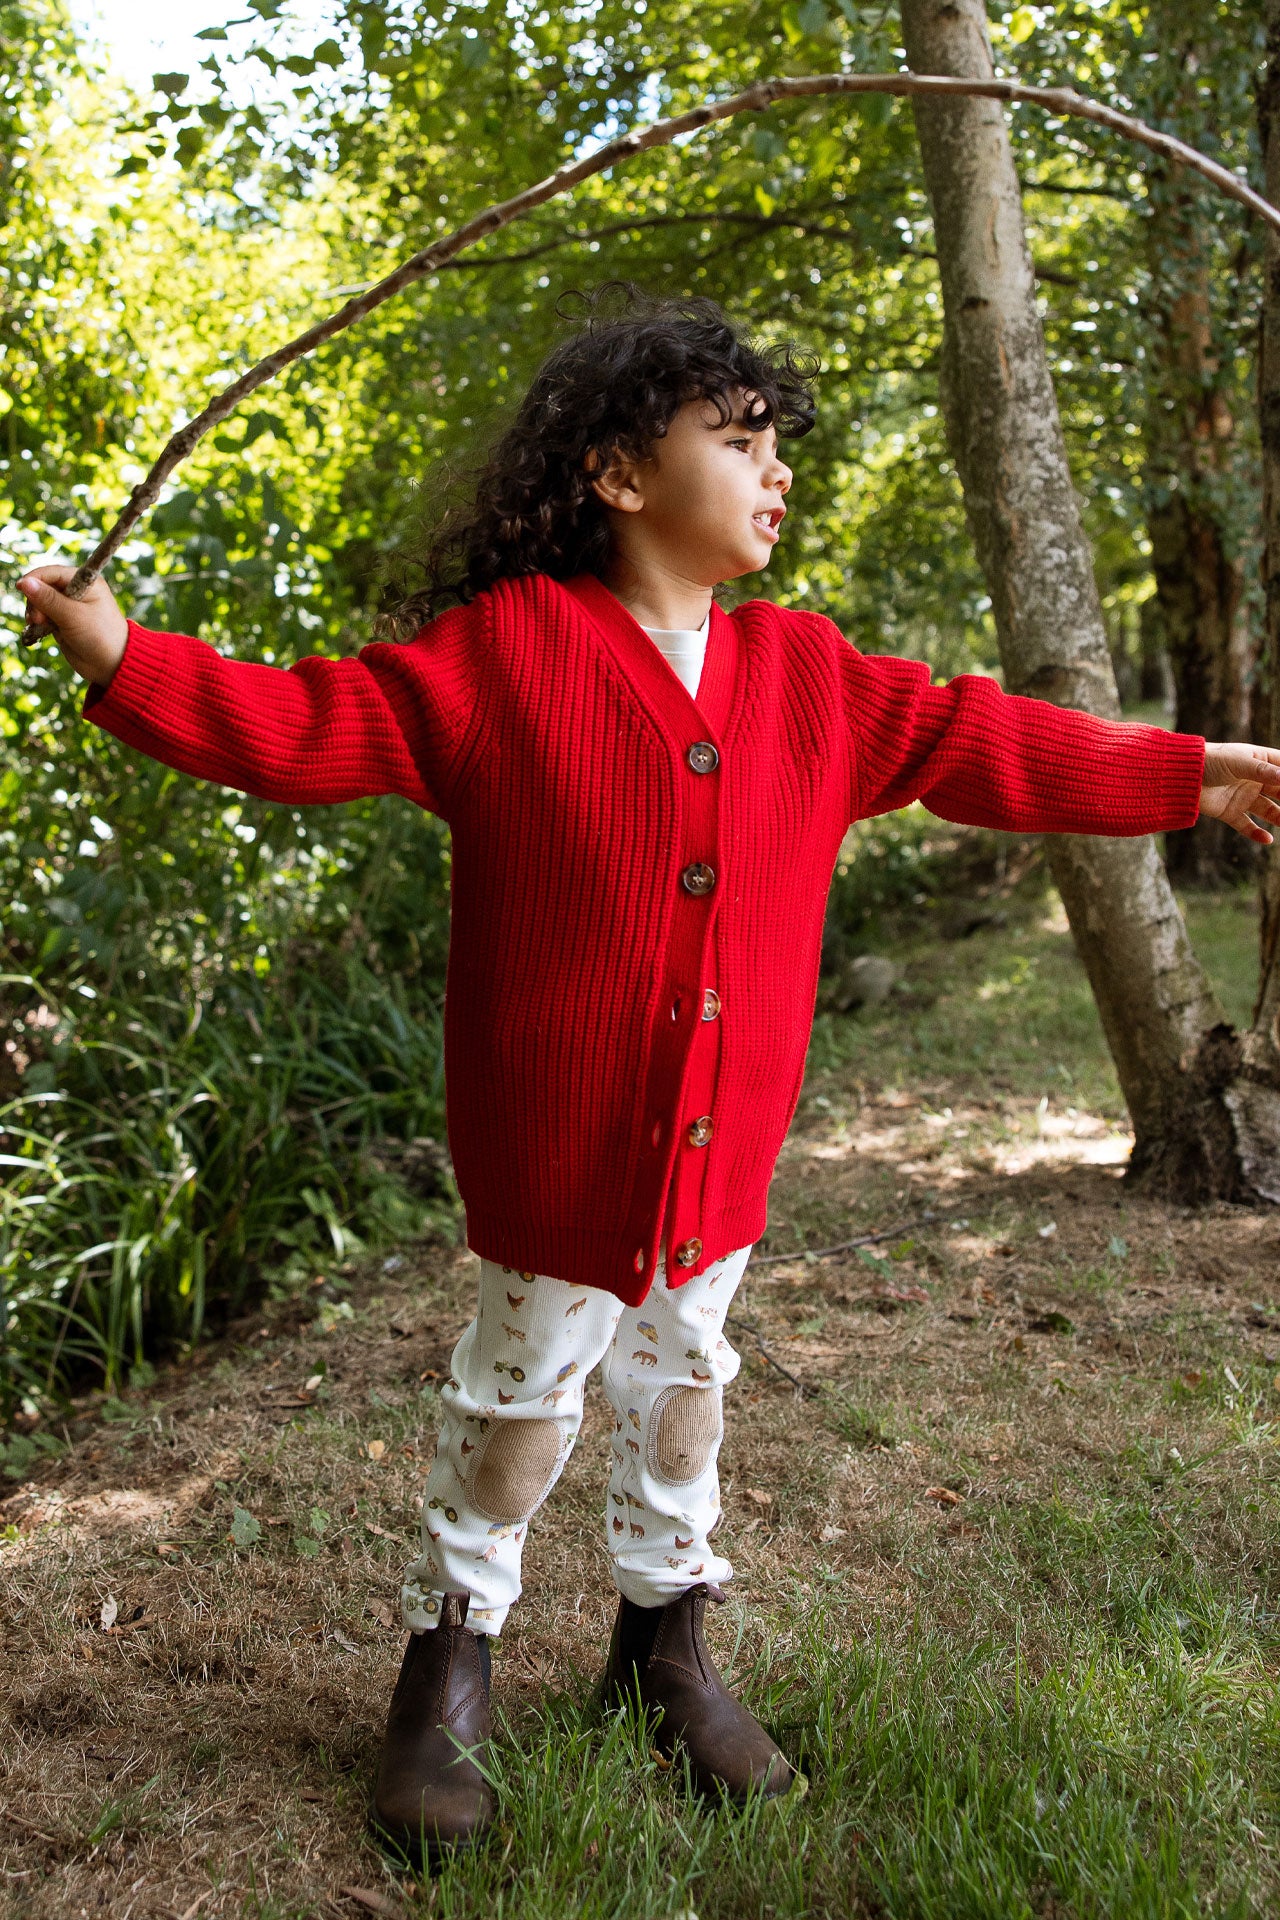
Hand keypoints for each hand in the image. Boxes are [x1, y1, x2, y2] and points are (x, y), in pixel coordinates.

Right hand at [16, 566, 128, 687]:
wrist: (111, 666)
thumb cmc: (100, 637)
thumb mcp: (73, 616)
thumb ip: (48, 600)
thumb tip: (25, 582)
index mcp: (85, 582)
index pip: (52, 572)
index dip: (35, 578)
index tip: (21, 588)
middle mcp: (76, 591)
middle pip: (43, 586)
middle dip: (35, 600)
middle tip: (38, 618)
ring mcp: (69, 607)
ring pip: (40, 602)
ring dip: (35, 612)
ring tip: (39, 624)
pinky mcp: (63, 621)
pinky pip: (43, 616)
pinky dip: (38, 622)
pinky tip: (39, 630)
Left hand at [1200, 741, 1279, 843]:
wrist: (1180, 775)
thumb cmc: (1210, 760)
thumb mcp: (1238, 762)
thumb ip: (1262, 771)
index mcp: (1258, 761)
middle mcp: (1254, 779)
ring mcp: (1242, 796)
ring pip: (1268, 810)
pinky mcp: (1229, 812)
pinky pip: (1246, 825)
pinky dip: (1256, 833)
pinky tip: (1268, 840)